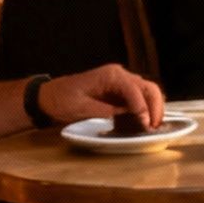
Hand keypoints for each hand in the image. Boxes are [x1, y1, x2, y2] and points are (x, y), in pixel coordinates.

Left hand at [40, 64, 164, 129]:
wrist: (48, 97)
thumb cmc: (61, 100)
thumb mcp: (81, 108)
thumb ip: (106, 110)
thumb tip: (127, 115)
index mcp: (110, 75)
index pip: (135, 89)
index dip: (142, 107)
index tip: (145, 124)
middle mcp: (119, 76)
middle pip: (148, 88)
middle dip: (155, 107)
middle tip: (154, 127)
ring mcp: (120, 83)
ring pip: (147, 93)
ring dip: (152, 109)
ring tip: (150, 127)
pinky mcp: (119, 93)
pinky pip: (138, 100)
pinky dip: (143, 112)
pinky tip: (140, 124)